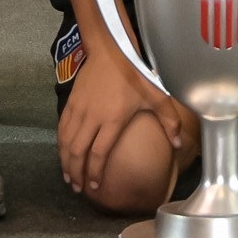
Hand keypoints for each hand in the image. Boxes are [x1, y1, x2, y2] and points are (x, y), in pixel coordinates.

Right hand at [58, 35, 185, 195]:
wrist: (112, 49)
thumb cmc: (135, 72)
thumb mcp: (156, 95)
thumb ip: (169, 121)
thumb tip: (178, 145)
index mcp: (112, 119)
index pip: (99, 154)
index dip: (94, 173)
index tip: (95, 187)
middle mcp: (92, 117)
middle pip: (78, 152)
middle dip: (76, 173)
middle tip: (77, 188)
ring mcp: (79, 109)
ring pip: (66, 142)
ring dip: (65, 162)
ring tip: (67, 176)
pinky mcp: (71, 102)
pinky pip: (61, 128)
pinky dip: (60, 144)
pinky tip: (62, 152)